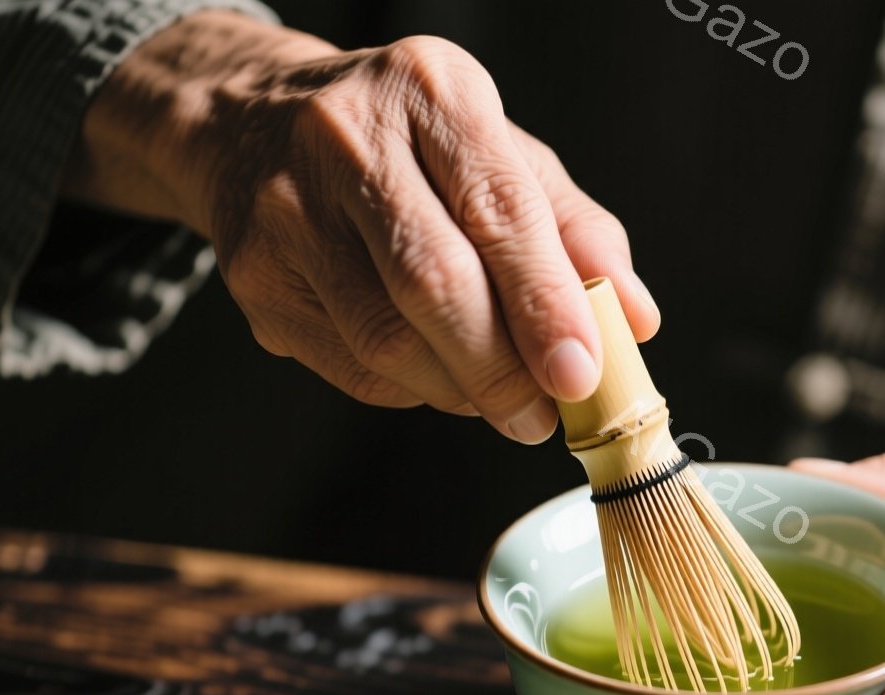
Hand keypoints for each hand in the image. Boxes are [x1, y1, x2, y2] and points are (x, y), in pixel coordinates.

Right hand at [62, 11, 657, 441]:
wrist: (250, 124)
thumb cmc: (407, 146)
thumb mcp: (501, 155)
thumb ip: (576, 233)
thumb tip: (634, 319)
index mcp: (429, 90)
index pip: (497, 209)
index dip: (544, 302)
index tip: (582, 371)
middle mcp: (347, 138)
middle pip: (432, 281)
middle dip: (502, 367)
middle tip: (543, 413)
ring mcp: (286, 210)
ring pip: (386, 338)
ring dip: (460, 390)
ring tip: (500, 399)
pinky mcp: (254, 278)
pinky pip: (351, 366)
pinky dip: (412, 390)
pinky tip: (438, 376)